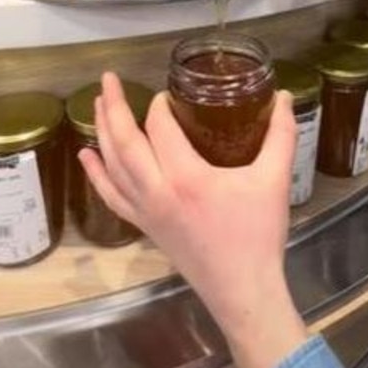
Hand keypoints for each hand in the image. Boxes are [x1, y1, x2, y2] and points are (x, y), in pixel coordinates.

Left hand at [78, 73, 306, 367]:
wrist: (242, 288)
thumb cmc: (258, 234)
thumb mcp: (274, 180)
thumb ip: (280, 134)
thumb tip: (280, 96)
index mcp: (186, 176)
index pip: (160, 127)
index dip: (160, 105)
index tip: (168, 93)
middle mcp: (156, 190)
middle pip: (124, 141)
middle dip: (113, 106)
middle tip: (108, 79)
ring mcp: (145, 210)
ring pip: (112, 165)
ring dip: (102, 132)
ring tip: (97, 104)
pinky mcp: (143, 226)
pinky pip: (111, 195)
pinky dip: (96, 174)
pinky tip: (86, 156)